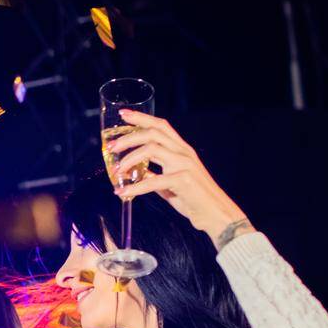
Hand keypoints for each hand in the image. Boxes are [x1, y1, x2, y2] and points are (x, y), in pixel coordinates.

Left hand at [109, 111, 247, 240]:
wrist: (216, 214)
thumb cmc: (194, 198)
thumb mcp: (172, 183)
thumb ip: (155, 175)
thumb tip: (138, 174)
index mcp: (182, 150)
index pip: (161, 126)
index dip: (141, 118)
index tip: (123, 114)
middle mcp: (184, 153)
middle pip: (152, 133)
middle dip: (128, 137)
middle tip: (111, 147)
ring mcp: (185, 165)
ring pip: (152, 149)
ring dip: (129, 158)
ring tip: (116, 170)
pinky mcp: (183, 181)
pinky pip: (153, 180)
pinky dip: (135, 187)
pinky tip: (123, 192)